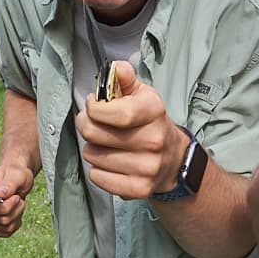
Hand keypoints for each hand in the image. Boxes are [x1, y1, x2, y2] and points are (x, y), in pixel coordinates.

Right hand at [0, 164, 34, 237]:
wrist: (16, 180)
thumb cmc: (17, 175)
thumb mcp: (18, 176)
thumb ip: (8, 185)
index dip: (6, 207)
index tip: (17, 197)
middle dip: (14, 212)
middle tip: (19, 199)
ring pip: (3, 228)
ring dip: (16, 217)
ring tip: (18, 204)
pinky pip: (5, 233)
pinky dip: (15, 224)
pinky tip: (16, 213)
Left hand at [77, 61, 189, 199]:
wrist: (172, 158)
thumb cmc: (148, 121)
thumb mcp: (140, 93)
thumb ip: (124, 77)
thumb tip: (115, 68)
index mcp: (155, 110)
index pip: (117, 112)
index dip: (94, 109)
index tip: (91, 106)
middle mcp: (155, 140)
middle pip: (95, 134)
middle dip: (86, 126)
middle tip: (91, 123)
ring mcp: (148, 167)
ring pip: (93, 156)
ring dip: (92, 149)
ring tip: (105, 144)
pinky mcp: (139, 188)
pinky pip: (98, 178)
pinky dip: (97, 170)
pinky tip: (109, 163)